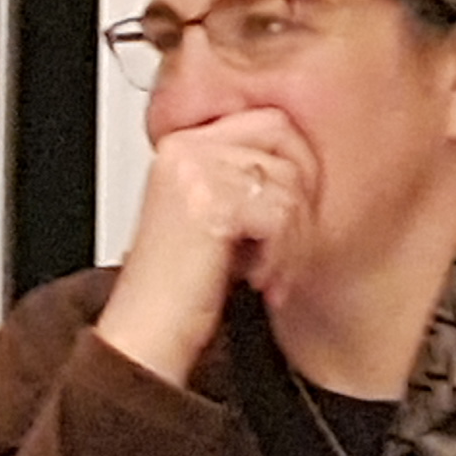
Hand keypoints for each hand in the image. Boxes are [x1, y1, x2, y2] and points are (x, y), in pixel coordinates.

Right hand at [94, 109, 321, 384]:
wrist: (147, 335)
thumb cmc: (182, 290)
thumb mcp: (218, 217)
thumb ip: (249, 179)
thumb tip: (309, 162)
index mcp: (182, 145)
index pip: (270, 121)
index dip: (298, 166)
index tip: (293, 216)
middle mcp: (183, 150)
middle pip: (284, 138)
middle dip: (300, 196)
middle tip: (288, 247)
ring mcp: (192, 172)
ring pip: (288, 182)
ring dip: (293, 239)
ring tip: (268, 273)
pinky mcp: (207, 204)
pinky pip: (279, 215)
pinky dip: (281, 256)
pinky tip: (257, 281)